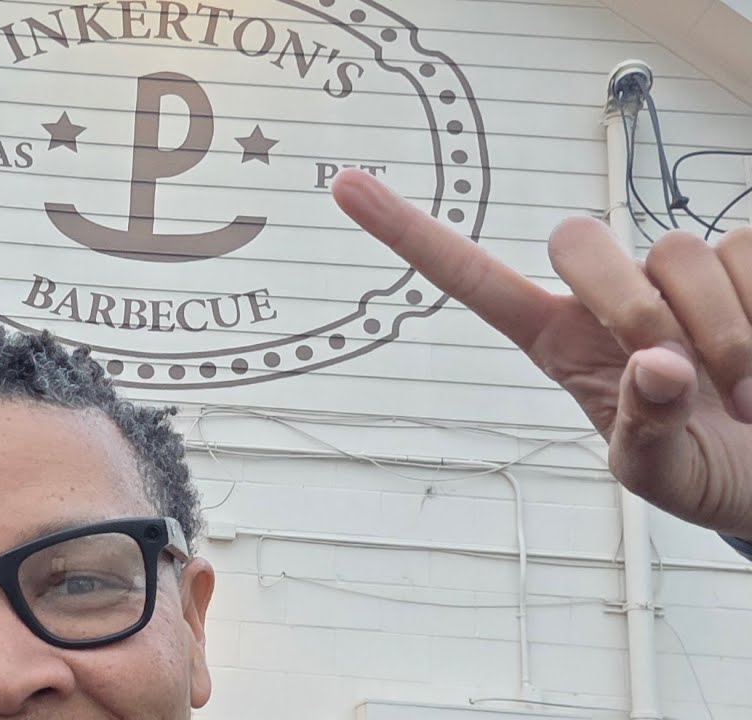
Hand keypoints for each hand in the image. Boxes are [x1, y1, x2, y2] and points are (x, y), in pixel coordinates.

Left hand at [332, 169, 751, 539]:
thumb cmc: (700, 471)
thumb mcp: (658, 475)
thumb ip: (644, 428)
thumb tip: (657, 365)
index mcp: (557, 340)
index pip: (472, 279)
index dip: (409, 233)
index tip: (344, 186)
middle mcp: (609, 295)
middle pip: (577, 239)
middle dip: (629, 305)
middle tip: (684, 378)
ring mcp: (676, 271)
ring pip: (681, 248)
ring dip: (726, 332)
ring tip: (748, 400)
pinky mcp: (746, 256)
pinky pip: (751, 247)